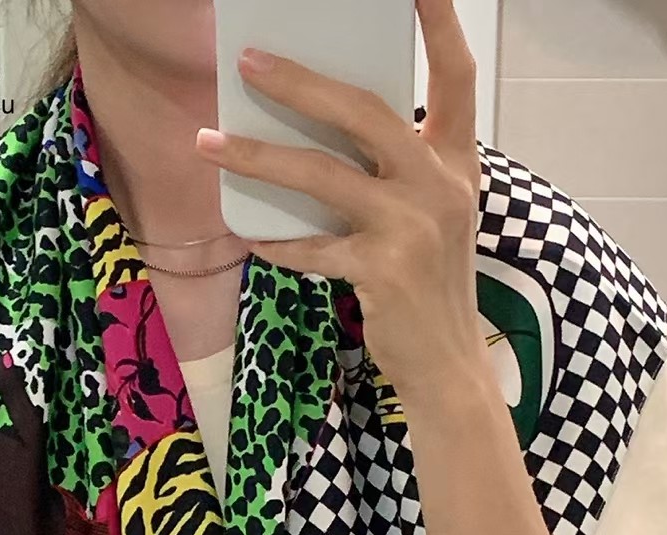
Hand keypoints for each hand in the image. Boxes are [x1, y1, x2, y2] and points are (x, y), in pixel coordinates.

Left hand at [195, 0, 484, 403]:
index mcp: (458, 163)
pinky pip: (312, 248)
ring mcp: (413, 229)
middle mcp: (441, 186)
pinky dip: (276, 243)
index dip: (440, 22)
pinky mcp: (384, 272)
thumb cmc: (429, 286)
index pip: (456, 76)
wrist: (448, 367)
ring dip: (258, 157)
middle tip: (249, 60)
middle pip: (365, 111)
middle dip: (301, 82)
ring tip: (209, 142)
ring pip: (322, 175)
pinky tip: (249, 237)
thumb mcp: (431, 216)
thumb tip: (319, 130)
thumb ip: (397, 170)